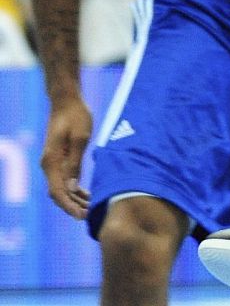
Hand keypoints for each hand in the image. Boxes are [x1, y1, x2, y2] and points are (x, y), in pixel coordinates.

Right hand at [41, 96, 92, 218]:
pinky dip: (75, 189)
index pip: (57, 192)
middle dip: (72, 206)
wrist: (67, 101)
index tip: (81, 216)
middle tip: (90, 216)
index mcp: (51, 161)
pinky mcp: (60, 159)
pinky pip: (65, 180)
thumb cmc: (76, 116)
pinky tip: (88, 195)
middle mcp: (49, 165)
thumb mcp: (80, 137)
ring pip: (62, 189)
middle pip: (58, 193)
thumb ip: (75, 162)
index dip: (69, 206)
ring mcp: (53, 163)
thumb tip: (72, 187)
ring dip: (75, 199)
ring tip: (92, 209)